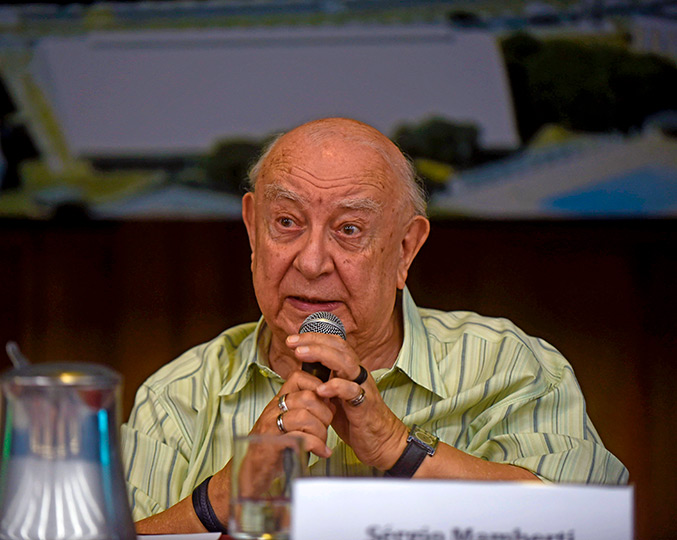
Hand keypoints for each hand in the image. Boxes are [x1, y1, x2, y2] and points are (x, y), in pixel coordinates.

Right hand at [249, 369, 334, 458]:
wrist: (252, 471)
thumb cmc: (275, 448)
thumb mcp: (290, 424)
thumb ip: (308, 412)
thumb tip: (331, 404)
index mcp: (279, 401)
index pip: (299, 378)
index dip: (317, 386)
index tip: (325, 403)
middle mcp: (274, 409)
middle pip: (308, 397)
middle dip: (324, 414)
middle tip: (325, 428)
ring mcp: (271, 426)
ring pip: (305, 416)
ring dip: (320, 432)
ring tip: (322, 443)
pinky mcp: (272, 444)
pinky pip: (300, 438)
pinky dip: (317, 445)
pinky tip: (321, 452)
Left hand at [286, 332, 407, 469]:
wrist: (381, 441)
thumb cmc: (356, 419)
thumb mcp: (335, 396)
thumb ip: (323, 382)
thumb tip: (301, 370)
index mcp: (350, 370)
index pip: (334, 344)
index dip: (314, 338)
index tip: (293, 339)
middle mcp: (358, 374)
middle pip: (339, 347)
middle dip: (314, 341)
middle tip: (293, 342)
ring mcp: (363, 387)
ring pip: (346, 362)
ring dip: (322, 355)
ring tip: (301, 354)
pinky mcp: (365, 405)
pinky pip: (353, 391)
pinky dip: (336, 387)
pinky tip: (321, 389)